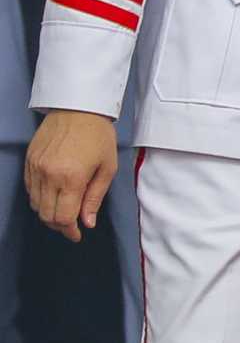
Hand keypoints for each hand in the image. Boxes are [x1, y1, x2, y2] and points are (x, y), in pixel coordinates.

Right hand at [24, 110, 118, 242]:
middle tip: (71, 225)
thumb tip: (87, 222)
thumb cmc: (99, 136)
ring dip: (48, 212)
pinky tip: (53, 195)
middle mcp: (49, 176)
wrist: (78, 107)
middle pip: (46, 215)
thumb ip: (95, 197)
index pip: (63, 217)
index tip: (77, 234)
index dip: (69, 230)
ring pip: (35, 204)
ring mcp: (36, 169)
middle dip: (59, 225)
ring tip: (64, 210)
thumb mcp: (108, 167)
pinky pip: (29, 190)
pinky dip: (40, 198)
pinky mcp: (29, 162)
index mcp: (72, 178)